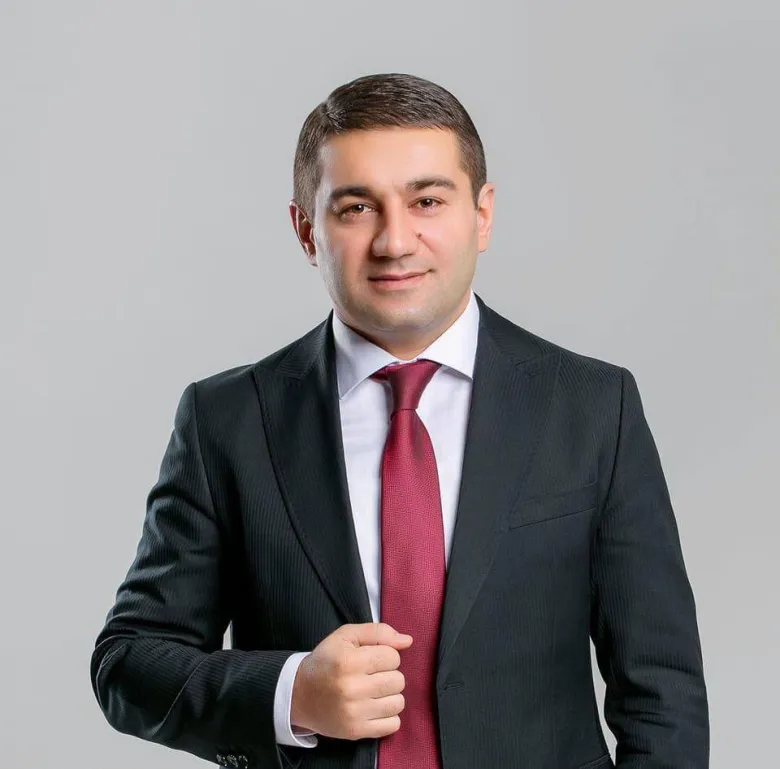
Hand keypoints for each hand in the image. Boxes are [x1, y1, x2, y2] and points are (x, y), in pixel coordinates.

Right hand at [290, 622, 412, 740]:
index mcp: (348, 661)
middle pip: (398, 680)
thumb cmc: (327, 660)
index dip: (385, 655)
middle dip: (389, 674)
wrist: (299, 694)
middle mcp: (351, 688)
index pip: (392, 657)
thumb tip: (407, 641)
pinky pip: (393, 725)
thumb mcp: (346, 636)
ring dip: (390, 695)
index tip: (371, 658)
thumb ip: (378, 632)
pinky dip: (388, 716)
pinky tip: (374, 707)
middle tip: (372, 675)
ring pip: (398, 702)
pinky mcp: (356, 732)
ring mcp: (354, 713)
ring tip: (374, 691)